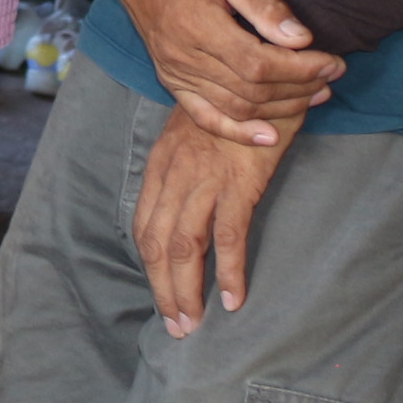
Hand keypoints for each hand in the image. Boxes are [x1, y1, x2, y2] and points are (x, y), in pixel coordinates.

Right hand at [95, 0, 341, 144]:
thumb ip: (264, 5)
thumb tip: (301, 38)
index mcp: (196, 23)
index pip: (259, 64)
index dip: (301, 69)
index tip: (333, 61)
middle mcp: (182, 55)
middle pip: (253, 90)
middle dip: (300, 88)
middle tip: (332, 75)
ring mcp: (174, 73)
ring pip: (237, 107)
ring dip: (282, 108)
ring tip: (316, 94)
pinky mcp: (172, 82)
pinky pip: (206, 117)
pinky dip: (238, 132)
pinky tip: (269, 135)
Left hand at [134, 103, 294, 333]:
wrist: (259, 77)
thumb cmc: (231, 108)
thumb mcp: (192, 133)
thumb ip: (184, 168)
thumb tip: (184, 209)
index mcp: (161, 164)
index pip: (144, 226)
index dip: (151, 267)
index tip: (161, 294)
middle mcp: (174, 174)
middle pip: (158, 245)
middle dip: (163, 289)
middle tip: (176, 325)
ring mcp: (205, 180)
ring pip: (186, 247)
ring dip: (187, 291)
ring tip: (195, 323)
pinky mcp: (238, 184)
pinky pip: (228, 237)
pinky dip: (230, 272)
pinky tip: (234, 299)